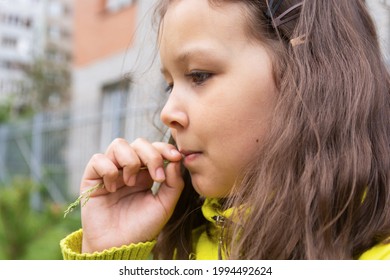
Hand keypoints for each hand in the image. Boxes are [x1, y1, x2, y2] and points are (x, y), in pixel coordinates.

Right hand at [79, 138, 183, 252]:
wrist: (119, 246)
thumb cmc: (142, 227)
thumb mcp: (165, 206)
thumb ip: (174, 183)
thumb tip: (176, 160)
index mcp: (146, 173)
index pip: (155, 148)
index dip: (165, 148)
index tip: (177, 157)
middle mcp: (128, 168)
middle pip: (139, 143)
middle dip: (151, 155)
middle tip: (156, 178)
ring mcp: (110, 171)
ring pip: (118, 144)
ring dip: (130, 161)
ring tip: (130, 183)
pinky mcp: (92, 177)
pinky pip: (98, 159)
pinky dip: (108, 170)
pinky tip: (112, 189)